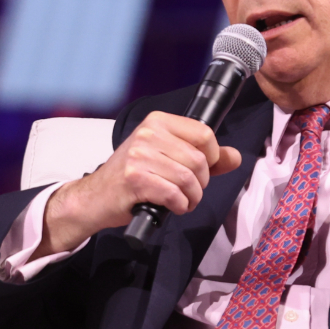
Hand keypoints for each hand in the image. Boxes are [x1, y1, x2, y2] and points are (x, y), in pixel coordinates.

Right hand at [35, 112, 241, 256]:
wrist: (94, 198)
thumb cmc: (132, 177)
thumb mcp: (168, 159)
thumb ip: (205, 157)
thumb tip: (235, 157)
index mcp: (157, 121)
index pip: (204, 134)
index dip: (212, 157)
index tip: (203, 169)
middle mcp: (147, 134)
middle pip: (199, 160)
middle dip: (201, 183)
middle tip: (189, 191)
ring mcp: (139, 156)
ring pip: (188, 179)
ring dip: (192, 198)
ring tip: (183, 201)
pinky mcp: (134, 179)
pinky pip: (174, 195)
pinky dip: (179, 206)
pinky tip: (172, 207)